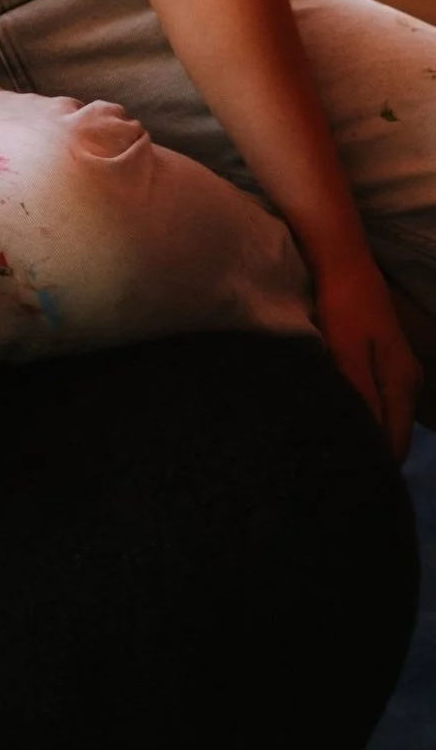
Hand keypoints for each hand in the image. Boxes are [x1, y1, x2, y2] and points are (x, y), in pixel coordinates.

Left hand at [312, 253, 420, 460]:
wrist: (345, 264)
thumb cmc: (342, 309)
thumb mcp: (347, 356)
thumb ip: (361, 399)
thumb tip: (369, 445)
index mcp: (402, 385)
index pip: (396, 442)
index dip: (379, 467)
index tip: (352, 485)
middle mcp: (409, 383)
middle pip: (396, 433)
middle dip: (374, 454)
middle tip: (339, 472)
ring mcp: (401, 371)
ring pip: (390, 417)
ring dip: (370, 434)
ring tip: (339, 452)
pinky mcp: (388, 361)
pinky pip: (383, 401)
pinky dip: (369, 415)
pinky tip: (346, 420)